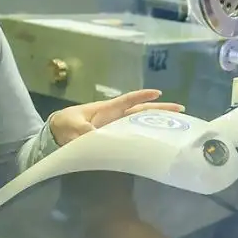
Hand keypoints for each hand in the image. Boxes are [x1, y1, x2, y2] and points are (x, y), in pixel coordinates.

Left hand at [48, 89, 183, 147]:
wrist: (56, 135)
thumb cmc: (64, 124)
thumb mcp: (72, 124)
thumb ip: (83, 130)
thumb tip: (96, 136)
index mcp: (107, 109)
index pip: (128, 101)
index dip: (142, 96)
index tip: (158, 92)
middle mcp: (115, 118)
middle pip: (142, 112)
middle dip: (160, 110)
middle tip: (181, 110)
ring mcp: (116, 129)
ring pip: (140, 124)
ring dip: (157, 124)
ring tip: (176, 126)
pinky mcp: (113, 141)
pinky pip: (132, 138)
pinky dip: (144, 139)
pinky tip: (156, 144)